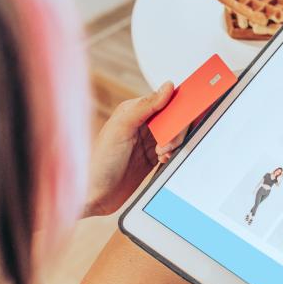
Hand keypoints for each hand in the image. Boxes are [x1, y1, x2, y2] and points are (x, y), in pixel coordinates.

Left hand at [86, 82, 187, 215]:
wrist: (94, 195)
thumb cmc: (98, 162)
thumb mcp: (121, 129)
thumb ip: (145, 106)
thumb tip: (167, 87)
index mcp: (133, 111)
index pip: (163, 101)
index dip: (176, 105)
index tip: (188, 108)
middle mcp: (141, 125)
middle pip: (173, 119)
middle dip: (175, 130)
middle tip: (166, 142)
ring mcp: (148, 142)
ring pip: (175, 135)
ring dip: (174, 143)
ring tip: (161, 153)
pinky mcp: (152, 159)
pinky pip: (172, 151)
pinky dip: (172, 154)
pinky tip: (163, 160)